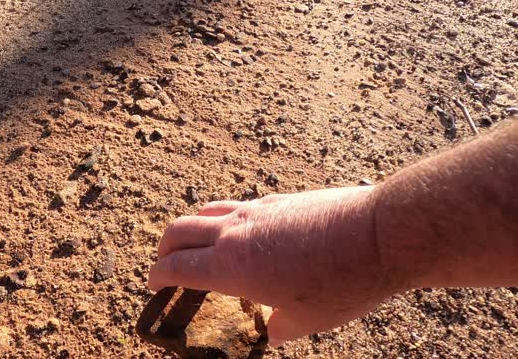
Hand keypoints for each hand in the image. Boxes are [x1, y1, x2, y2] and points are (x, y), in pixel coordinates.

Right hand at [148, 186, 402, 345]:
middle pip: (178, 230)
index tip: (152, 285)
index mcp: (232, 265)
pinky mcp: (278, 199)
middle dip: (164, 250)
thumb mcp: (308, 319)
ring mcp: (256, 210)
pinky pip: (237, 205)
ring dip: (192, 229)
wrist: (379, 233)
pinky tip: (244, 235)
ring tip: (199, 246)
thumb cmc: (344, 283)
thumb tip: (271, 333)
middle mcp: (235, 232)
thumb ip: (280, 327)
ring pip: (205, 211)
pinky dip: (224, 220)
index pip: (176, 266)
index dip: (157, 276)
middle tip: (166, 266)